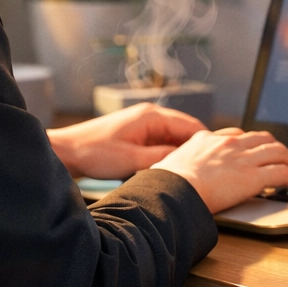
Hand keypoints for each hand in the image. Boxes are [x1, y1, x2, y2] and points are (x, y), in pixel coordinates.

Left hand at [47, 103, 205, 179]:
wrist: (67, 151)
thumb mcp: (132, 160)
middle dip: (197, 149)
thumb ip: (161, 159)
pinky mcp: (136, 134)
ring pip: (173, 138)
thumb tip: (187, 161)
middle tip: (211, 168)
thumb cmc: (95, 153)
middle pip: (185, 131)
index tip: (220, 159)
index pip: (191, 126)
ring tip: (195, 171)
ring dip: (182, 153)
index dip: (208, 142)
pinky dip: (168, 154)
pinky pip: (161, 142)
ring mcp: (143, 124)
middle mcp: (150, 115)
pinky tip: (172, 169)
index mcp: (152, 116)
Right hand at [151, 128, 287, 214]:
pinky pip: (284, 173)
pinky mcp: (254, 175)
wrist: (173, 190)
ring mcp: (243, 158)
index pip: (237, 135)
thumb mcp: (167, 165)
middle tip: (286, 160)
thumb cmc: (166, 184)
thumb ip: (175, 164)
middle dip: (278, 149)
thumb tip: (165, 171)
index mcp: (207, 139)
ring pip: (279, 153)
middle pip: (263, 139)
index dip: (252, 143)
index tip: (257, 151)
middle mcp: (228, 143)